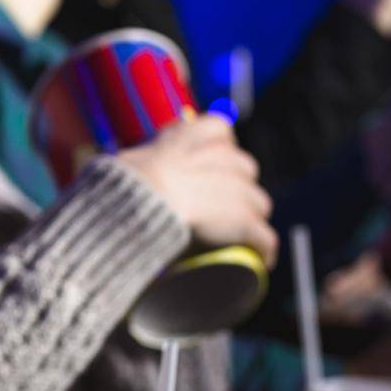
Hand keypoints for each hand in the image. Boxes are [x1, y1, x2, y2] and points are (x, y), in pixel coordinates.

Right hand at [116, 114, 278, 266]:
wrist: (138, 205)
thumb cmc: (125, 184)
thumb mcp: (134, 158)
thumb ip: (147, 157)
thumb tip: (131, 164)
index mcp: (197, 133)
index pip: (219, 130)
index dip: (215, 148)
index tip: (203, 162)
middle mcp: (225, 157)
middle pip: (244, 168)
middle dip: (234, 184)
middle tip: (214, 202)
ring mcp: (239, 190)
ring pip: (258, 203)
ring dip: (248, 216)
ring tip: (232, 234)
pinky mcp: (246, 222)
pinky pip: (265, 238)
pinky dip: (262, 249)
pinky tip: (261, 260)